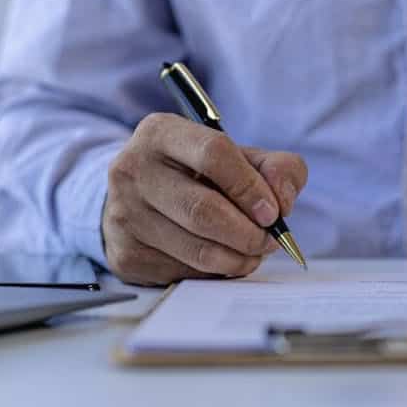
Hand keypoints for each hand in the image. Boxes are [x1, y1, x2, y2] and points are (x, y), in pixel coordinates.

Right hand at [103, 112, 306, 285]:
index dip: (250, 187)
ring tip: (253, 252)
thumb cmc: (198, 175)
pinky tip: (222, 260)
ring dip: (238, 258)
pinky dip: (215, 273)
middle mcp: (133, 170)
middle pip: (203, 210)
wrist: (140, 199)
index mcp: (161, 133)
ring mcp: (124, 214)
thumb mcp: (239, 158)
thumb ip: (276, 168)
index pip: (213, 154)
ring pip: (196, 249)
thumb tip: (282, 200)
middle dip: (248, 233)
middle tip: (268, 241)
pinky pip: (185, 273)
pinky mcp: (127, 254)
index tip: (273, 212)